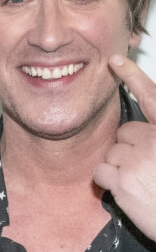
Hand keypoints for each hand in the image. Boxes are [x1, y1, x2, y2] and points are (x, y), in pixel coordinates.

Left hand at [93, 55, 155, 240]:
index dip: (133, 76)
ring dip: (121, 167)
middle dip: (131, 148)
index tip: (116, 60)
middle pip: (125, 132)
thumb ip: (155, 138)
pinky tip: (128, 191)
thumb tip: (139, 132)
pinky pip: (100, 172)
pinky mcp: (121, 179)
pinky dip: (109, 182)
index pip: (152, 96)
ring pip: (112, 152)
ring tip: (143, 183)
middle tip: (149, 169)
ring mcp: (137, 159)